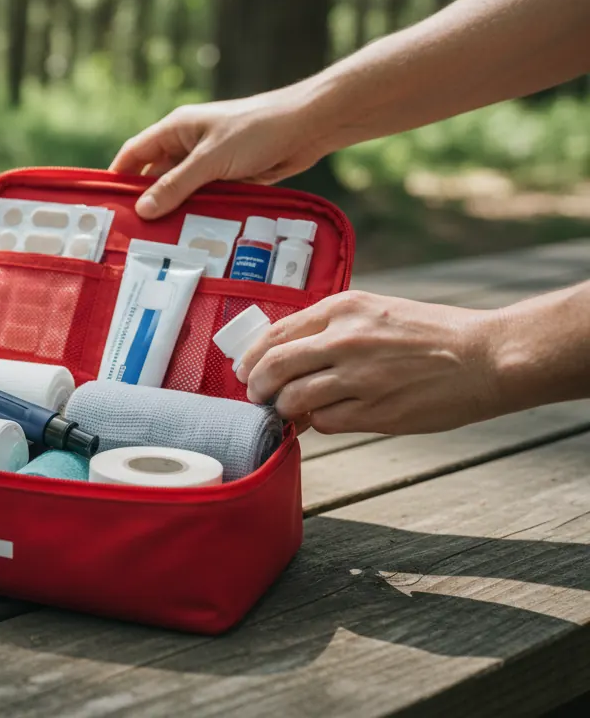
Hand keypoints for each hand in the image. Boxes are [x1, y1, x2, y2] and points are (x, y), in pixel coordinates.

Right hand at [109, 88, 335, 218]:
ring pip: (181, 192)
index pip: (135, 153)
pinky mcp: (228, 178)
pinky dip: (198, 215)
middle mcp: (188, 145)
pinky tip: (190, 237)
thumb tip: (143, 210)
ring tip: (158, 241)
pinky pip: (204, 199)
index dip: (118, 176)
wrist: (307, 127)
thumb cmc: (256, 130)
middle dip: (146, 202)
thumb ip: (177, 185)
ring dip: (174, 212)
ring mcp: (208, 163)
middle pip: (156, 177)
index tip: (106, 204)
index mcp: (176, 129)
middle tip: (131, 233)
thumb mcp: (210, 159)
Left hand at [237, 291, 503, 435]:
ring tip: (291, 412)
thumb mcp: (376, 312)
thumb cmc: (431, 334)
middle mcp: (345, 339)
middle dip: (257, 387)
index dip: (252, 357)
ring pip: (293, 399)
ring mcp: (359, 376)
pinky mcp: (375, 410)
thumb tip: (288, 359)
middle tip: (258, 397)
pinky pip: (324, 422)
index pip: (275, 333)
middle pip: (273, 368)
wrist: (486, 356)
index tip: (245, 371)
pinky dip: (318, 424)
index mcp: (343, 308)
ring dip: (284, 410)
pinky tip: (329, 418)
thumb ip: (332, 330)